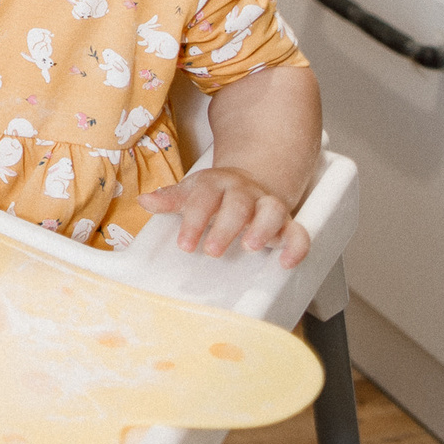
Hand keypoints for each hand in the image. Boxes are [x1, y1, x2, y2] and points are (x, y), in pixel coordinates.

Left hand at [140, 167, 309, 266]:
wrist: (249, 181)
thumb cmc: (214, 194)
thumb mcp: (190, 192)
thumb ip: (170, 199)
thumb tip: (144, 200)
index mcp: (216, 184)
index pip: (204, 198)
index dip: (193, 220)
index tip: (184, 245)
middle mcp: (244, 192)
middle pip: (238, 204)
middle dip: (225, 227)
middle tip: (212, 250)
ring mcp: (268, 205)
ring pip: (272, 210)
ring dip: (262, 228)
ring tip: (249, 246)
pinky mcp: (288, 223)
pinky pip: (299, 232)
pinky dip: (296, 246)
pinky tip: (286, 262)